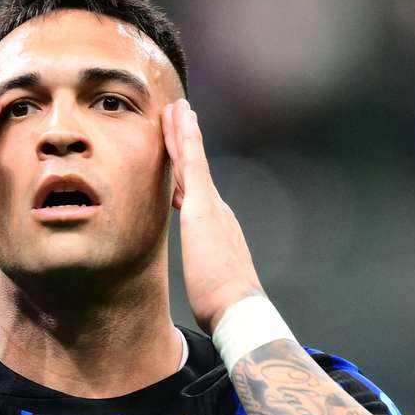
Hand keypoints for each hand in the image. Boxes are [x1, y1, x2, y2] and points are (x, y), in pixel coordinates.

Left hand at [162, 98, 263, 333]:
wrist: (238, 308)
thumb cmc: (223, 305)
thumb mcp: (210, 282)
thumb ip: (207, 271)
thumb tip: (204, 277)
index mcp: (216, 228)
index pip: (194, 193)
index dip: (185, 171)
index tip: (177, 157)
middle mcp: (218, 210)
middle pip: (194, 168)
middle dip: (184, 141)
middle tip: (178, 115)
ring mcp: (211, 205)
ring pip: (192, 158)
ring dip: (183, 131)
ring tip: (176, 107)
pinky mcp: (202, 206)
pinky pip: (192, 162)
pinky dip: (185, 138)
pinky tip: (180, 117)